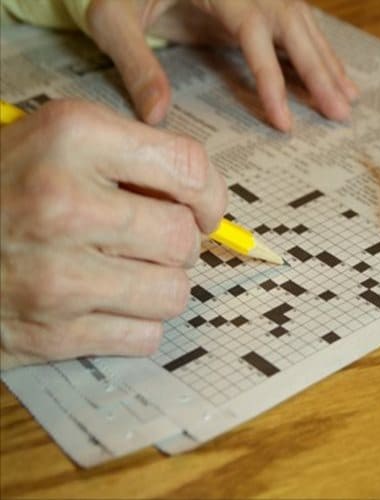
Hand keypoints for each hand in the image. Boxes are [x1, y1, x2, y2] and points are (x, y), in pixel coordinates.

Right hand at [0, 99, 226, 368]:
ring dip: (163, 285)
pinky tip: (108, 304)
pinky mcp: (51, 332)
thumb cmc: (3, 188)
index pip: (188, 167)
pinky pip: (144, 336)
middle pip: (184, 238)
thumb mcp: (59, 141)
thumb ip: (133, 158)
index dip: (209, 193)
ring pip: (174, 293)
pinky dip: (138, 323)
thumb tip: (205, 200)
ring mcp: (56, 276)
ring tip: (131, 273)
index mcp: (72, 139)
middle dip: (180, 242)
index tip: (202, 208)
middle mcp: (63, 204)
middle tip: (153, 241)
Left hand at [87, 0, 358, 129]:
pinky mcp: (254, 1)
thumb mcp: (113, 20)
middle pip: (293, 25)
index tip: (285, 122)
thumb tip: (156, 116)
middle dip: (319, 71)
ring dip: (327, 61)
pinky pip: (295, 24)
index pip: (254, 31)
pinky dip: (316, 50)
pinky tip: (332, 72)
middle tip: (341, 112)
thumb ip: (136, 63)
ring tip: (349, 97)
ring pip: (302, 23)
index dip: (272, 79)